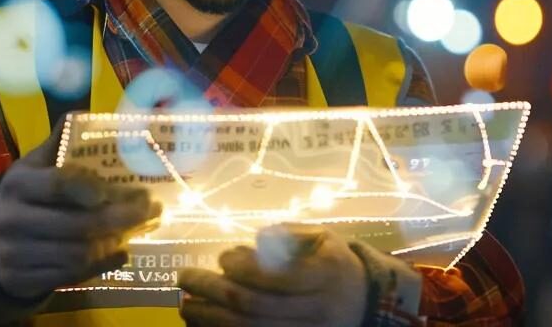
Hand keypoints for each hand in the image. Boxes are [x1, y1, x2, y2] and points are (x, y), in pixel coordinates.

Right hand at [0, 123, 161, 299]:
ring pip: (77, 254)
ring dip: (115, 242)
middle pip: (77, 224)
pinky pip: (70, 276)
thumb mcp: (36, 166)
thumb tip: (86, 114)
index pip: (61, 184)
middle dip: (122, 218)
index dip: (94, 187)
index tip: (129, 189)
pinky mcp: (21, 280)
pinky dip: (102, 265)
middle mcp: (12, 219)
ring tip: (140, 229)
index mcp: (19, 184)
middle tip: (152, 210)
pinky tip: (122, 252)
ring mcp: (14, 254)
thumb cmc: (27, 196)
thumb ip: (60, 143)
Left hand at [178, 224, 367, 326]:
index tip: (223, 257)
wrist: (365, 302)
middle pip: (254, 308)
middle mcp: (316, 310)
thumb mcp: (322, 238)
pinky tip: (203, 325)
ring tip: (186, 304)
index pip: (274, 277)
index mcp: (325, 275)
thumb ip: (288, 234)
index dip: (241, 268)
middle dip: (212, 292)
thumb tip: (252, 241)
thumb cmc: (334, 263)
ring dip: (210, 320)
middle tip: (185, 278)